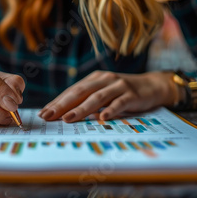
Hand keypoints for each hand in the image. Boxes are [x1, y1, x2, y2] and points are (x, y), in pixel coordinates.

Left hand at [38, 70, 176, 122]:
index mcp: (94, 79)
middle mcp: (104, 79)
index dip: (57, 101)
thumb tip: (65, 114)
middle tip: (48, 116)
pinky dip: (110, 110)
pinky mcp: (132, 95)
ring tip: (68, 119)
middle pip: (80, 92)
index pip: (72, 90)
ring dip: (81, 109)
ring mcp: (118, 86)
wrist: (152, 85)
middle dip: (62, 105)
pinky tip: (102, 118)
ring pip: (96, 98)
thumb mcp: (104, 92)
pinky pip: (119, 103)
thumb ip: (88, 100)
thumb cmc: (123, 92)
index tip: (43, 113)